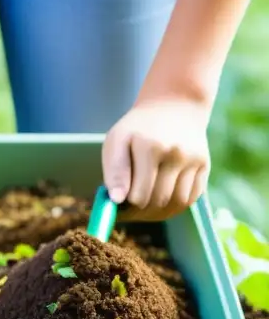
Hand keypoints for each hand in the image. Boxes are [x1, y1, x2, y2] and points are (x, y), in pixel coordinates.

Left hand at [102, 98, 211, 221]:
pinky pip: (191, 198)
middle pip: (159, 202)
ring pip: (177, 204)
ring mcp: (194, 160)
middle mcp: (176, 154)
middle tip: (130, 211)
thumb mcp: (117, 141)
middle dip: (141, 213)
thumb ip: (114, 171)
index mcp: (150, 148)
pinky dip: (175, 206)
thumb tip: (117, 200)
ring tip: (145, 208)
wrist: (174, 105)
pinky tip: (162, 202)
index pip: (139, 196)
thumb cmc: (138, 128)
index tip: (119, 207)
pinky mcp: (205, 165)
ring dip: (159, 213)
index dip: (127, 208)